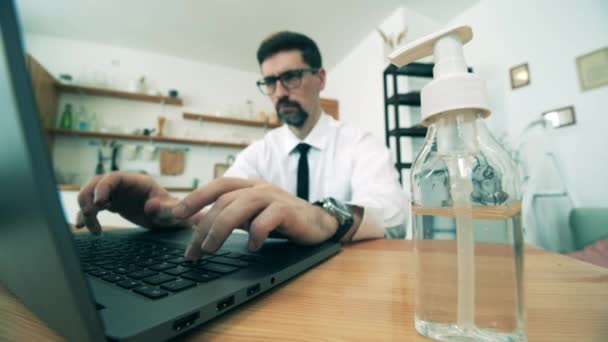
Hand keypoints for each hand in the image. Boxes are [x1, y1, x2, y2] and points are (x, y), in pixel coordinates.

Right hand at [76, 172, 196, 233]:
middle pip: (96, 183)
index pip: (114, 177)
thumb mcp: (172, 212)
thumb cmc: (173, 213)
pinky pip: (93, 206)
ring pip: (90, 194)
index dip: (103, 187)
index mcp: (137, 182)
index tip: (99, 204)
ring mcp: (116, 193)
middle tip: (90, 215)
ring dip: (86, 209)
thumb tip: (151, 206)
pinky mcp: (112, 203)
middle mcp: (124, 185)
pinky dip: (85, 215)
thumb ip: (166, 209)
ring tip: (94, 230)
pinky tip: (81, 227)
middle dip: (88, 198)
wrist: (170, 220)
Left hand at [171, 177, 338, 258]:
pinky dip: (255, 235)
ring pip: (240, 206)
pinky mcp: (288, 211)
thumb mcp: (249, 215)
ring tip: (211, 249)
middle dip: (203, 225)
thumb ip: (225, 215)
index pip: (217, 186)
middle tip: (193, 250)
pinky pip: (266, 221)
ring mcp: (274, 197)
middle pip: (224, 200)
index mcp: (247, 186)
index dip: (195, 197)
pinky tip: (251, 248)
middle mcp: (258, 188)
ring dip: (221, 229)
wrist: (318, 222)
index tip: (175, 213)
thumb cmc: (281, 219)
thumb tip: (194, 220)